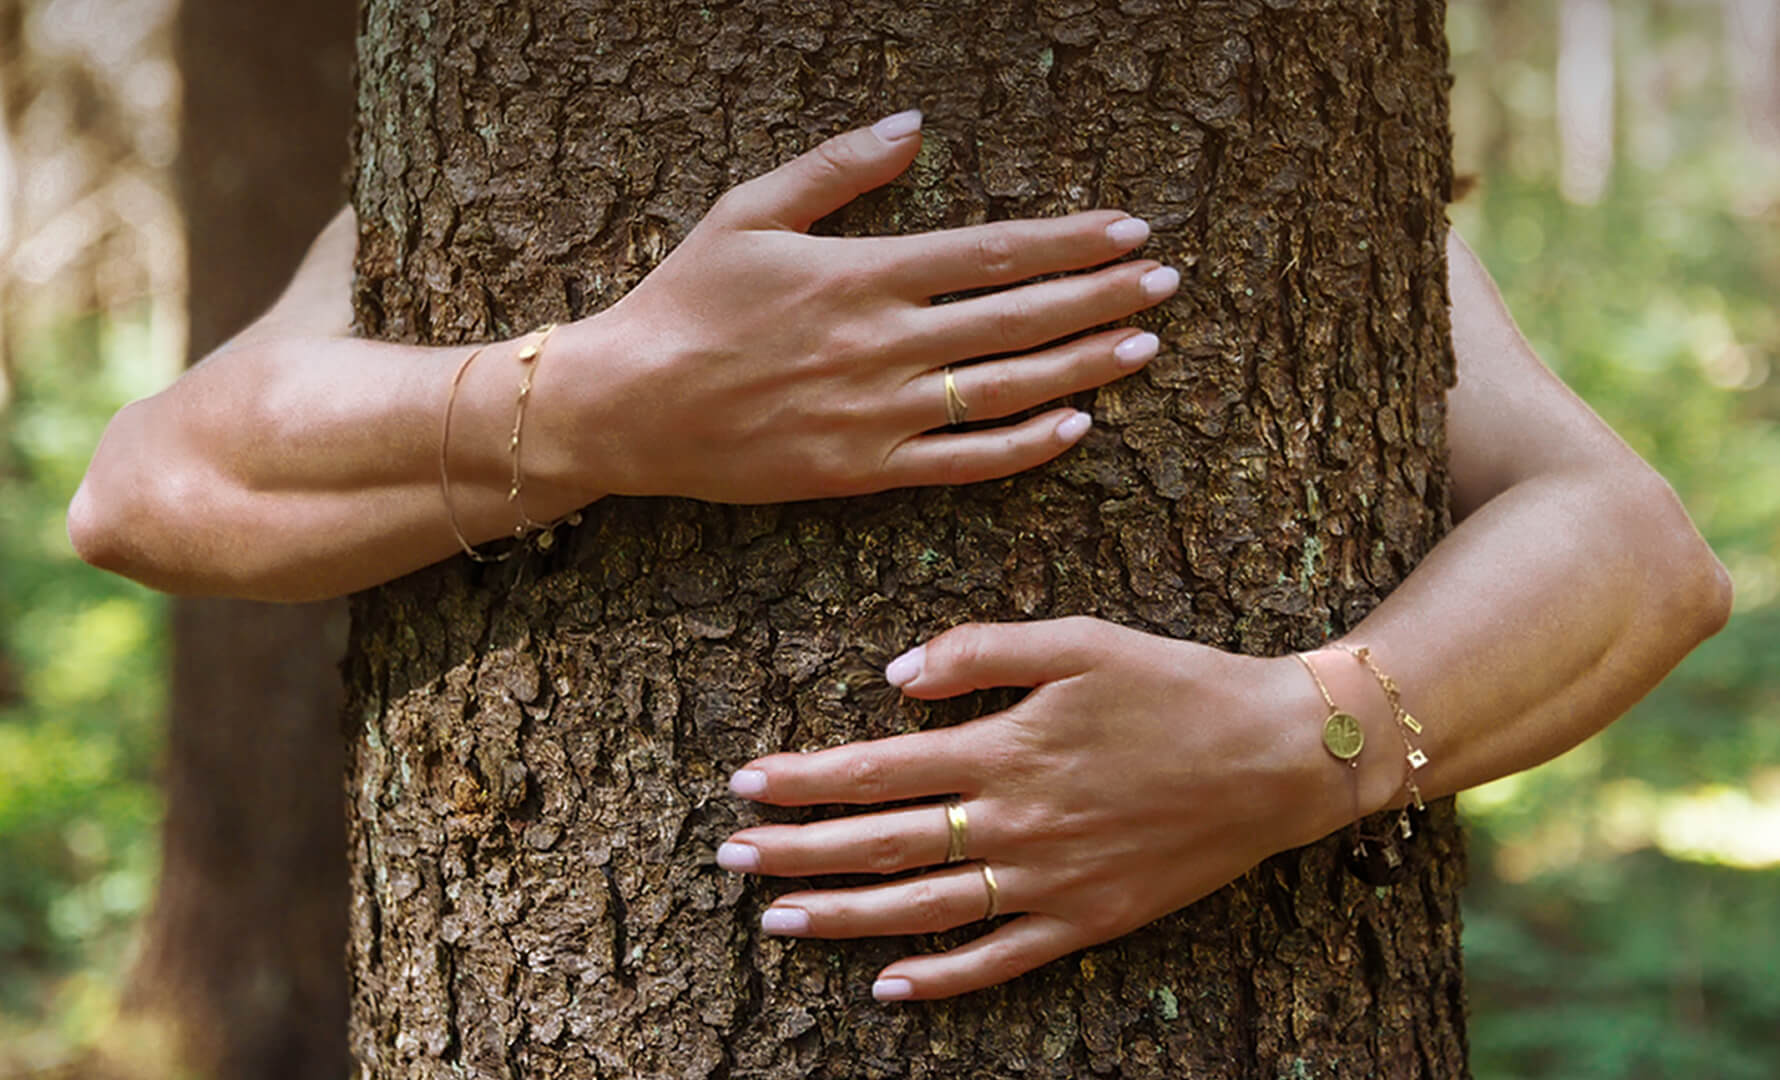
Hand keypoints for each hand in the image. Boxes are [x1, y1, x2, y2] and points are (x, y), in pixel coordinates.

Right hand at [535, 111, 1177, 502]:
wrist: (630, 405)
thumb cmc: (685, 301)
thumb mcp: (750, 211)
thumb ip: (837, 169)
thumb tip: (913, 126)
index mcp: (864, 274)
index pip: (994, 254)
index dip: (1070, 241)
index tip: (1129, 230)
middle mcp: (886, 344)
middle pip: (1019, 317)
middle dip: (1101, 296)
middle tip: (1166, 283)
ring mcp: (881, 413)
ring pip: (1007, 388)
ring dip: (1084, 365)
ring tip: (1143, 345)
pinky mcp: (866, 470)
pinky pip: (964, 461)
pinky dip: (1025, 447)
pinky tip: (1077, 427)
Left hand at [717, 618, 1343, 1000]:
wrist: (1280, 756)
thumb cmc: (1177, 684)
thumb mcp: (1080, 638)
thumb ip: (981, 648)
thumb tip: (893, 674)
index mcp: (1005, 749)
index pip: (877, 771)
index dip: (804, 780)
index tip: (745, 782)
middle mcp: (1015, 824)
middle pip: (883, 846)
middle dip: (798, 852)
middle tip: (730, 857)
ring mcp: (1050, 882)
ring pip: (924, 910)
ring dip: (844, 916)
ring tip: (777, 919)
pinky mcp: (1088, 921)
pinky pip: (1000, 960)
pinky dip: (941, 979)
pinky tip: (887, 988)